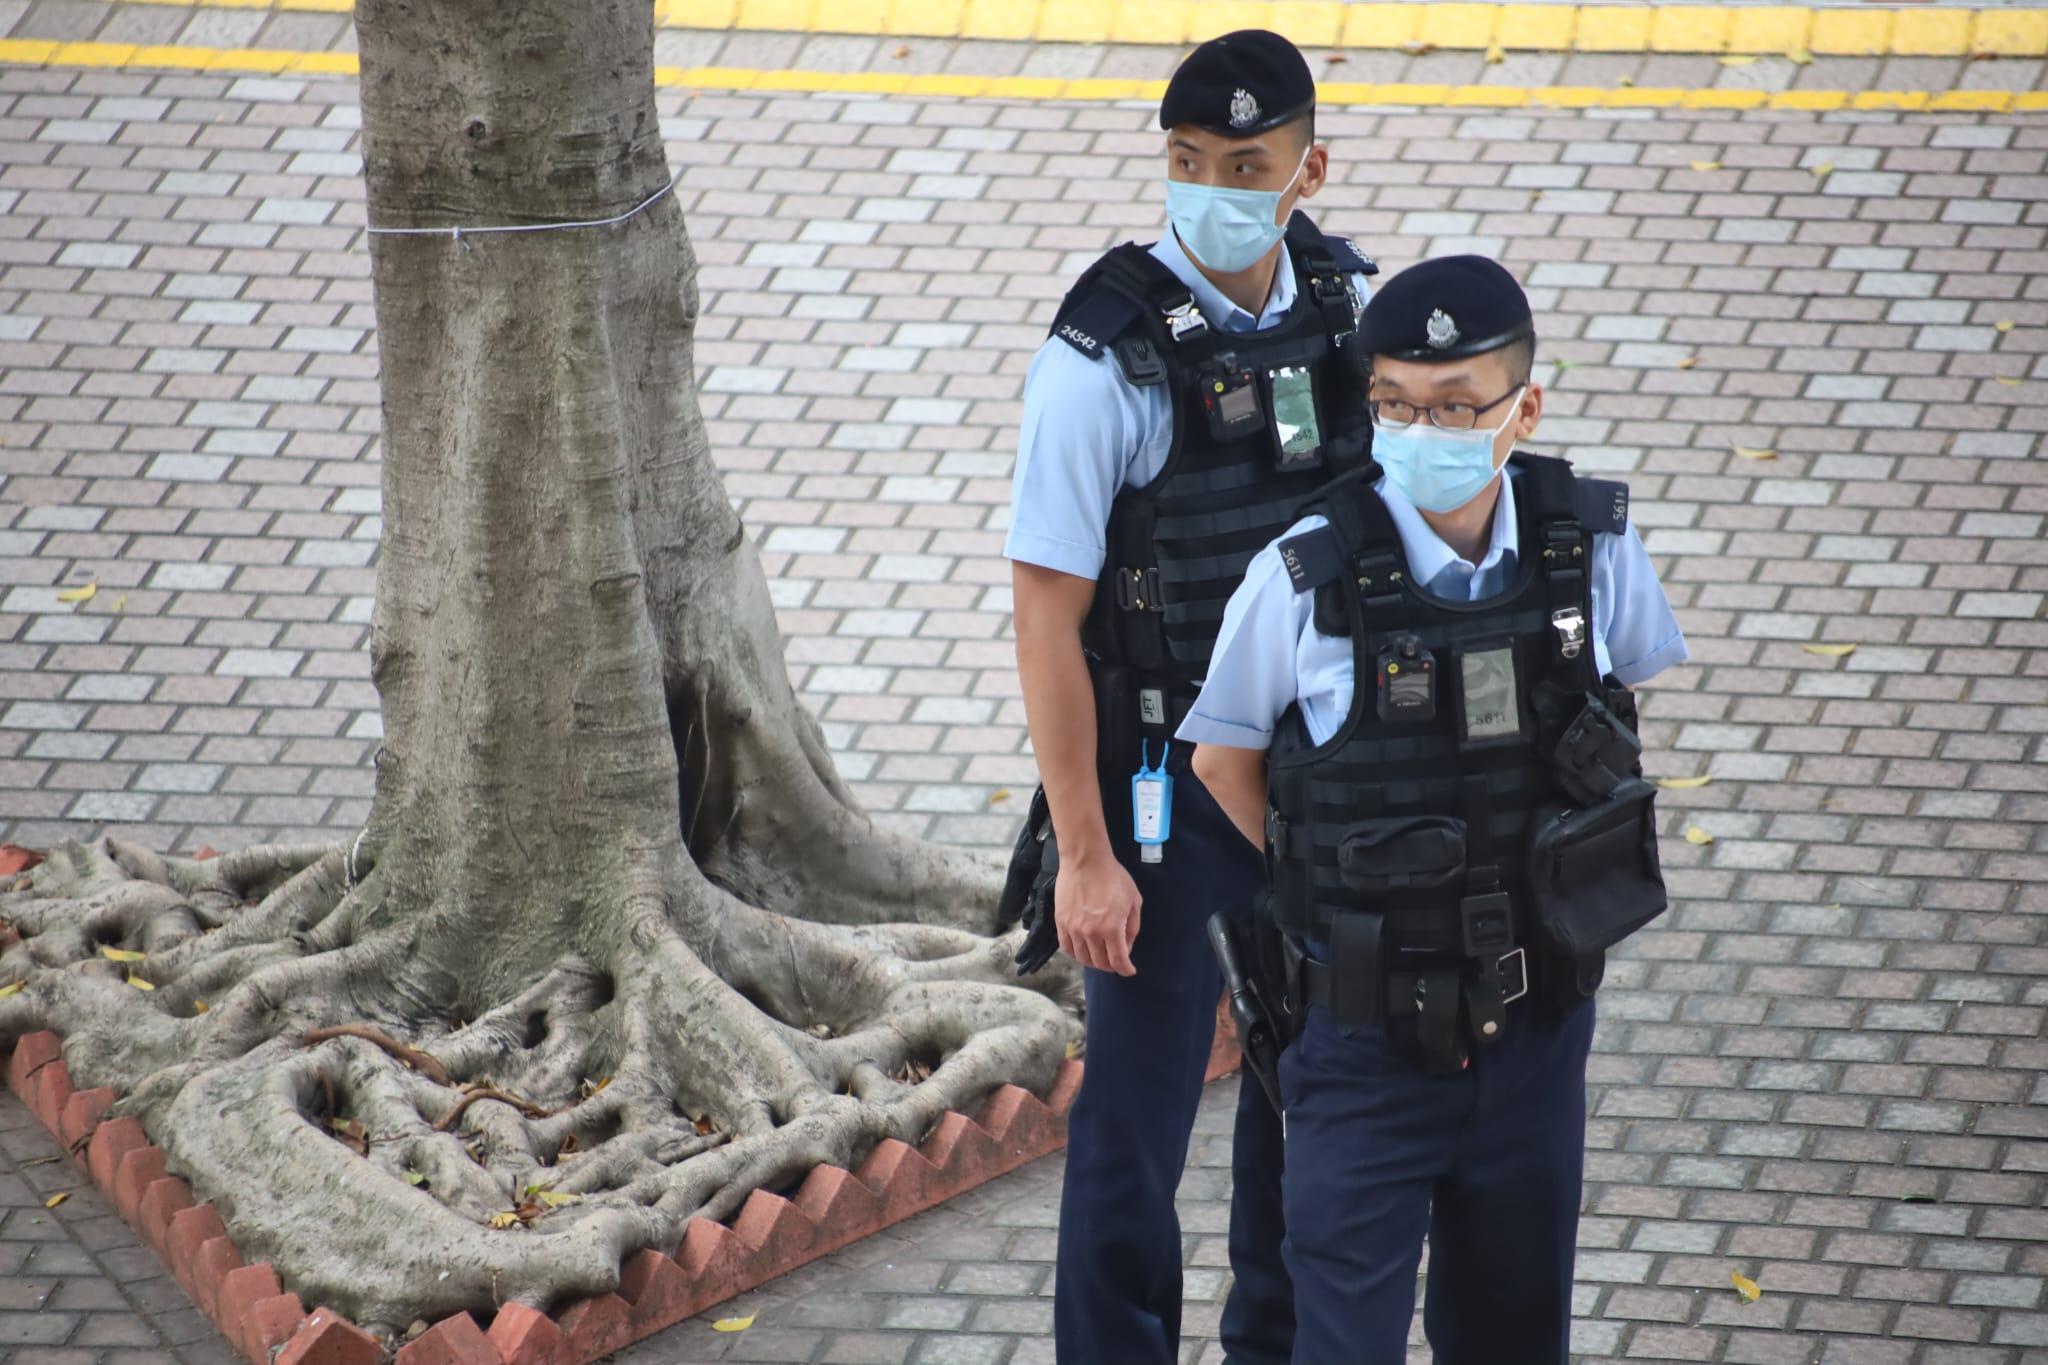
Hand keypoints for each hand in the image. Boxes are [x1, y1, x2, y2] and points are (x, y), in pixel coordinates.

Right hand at [1054, 848, 1142, 975]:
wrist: (1085, 860)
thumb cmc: (1113, 877)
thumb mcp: (1134, 900)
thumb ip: (1132, 927)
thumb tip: (1127, 946)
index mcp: (1112, 928)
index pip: (1118, 960)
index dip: (1125, 969)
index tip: (1129, 970)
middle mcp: (1091, 933)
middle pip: (1100, 962)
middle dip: (1111, 966)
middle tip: (1116, 961)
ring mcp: (1073, 929)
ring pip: (1083, 958)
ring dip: (1093, 961)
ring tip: (1100, 956)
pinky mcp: (1061, 922)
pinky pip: (1066, 947)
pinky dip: (1076, 954)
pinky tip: (1082, 950)